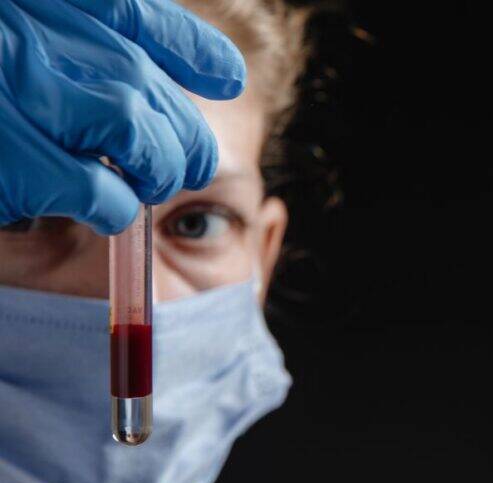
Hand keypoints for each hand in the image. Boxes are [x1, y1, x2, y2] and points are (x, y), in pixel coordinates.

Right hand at [0, 0, 245, 233]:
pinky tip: (104, 210)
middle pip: (142, 78)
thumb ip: (93, 41)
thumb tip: (220, 74)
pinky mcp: (8, 156)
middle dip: (183, 133)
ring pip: (132, 126)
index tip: (229, 80)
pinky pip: (94, 188)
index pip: (133, 12)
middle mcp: (30, 27)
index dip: (191, 49)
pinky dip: (112, 206)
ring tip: (148, 187)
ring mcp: (16, 87)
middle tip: (186, 169)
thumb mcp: (17, 39)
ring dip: (156, 167)